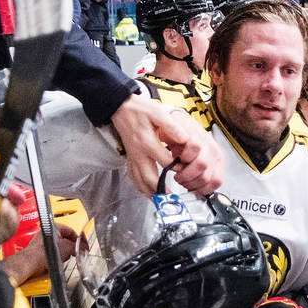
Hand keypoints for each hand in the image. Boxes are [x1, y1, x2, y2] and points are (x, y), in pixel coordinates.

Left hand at [0, 213, 82, 286]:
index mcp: (54, 226)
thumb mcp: (67, 248)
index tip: (83, 246)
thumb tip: (83, 248)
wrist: (31, 263)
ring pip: (59, 246)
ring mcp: (42, 240)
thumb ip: (77, 246)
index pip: (71, 231)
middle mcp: (47, 232)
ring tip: (64, 258)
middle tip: (75, 252)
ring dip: (64, 252)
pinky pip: (52, 251)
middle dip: (71, 246)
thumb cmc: (44, 253)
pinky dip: (56, 256)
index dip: (78, 239)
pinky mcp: (39, 249)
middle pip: (65, 238)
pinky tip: (57, 261)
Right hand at [109, 95, 223, 195]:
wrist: (121, 107)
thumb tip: (184, 138)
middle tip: (171, 198)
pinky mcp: (130, 158)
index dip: (177, 167)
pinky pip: (132, 176)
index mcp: (147, 142)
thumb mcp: (158, 112)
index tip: (186, 169)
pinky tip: (146, 191)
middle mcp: (139, 153)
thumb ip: (171, 126)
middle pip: (148, 177)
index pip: (165, 161)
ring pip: (139, 180)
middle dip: (160, 189)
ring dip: (149, 192)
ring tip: (159, 200)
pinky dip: (139, 186)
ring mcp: (133, 157)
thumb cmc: (140, 110)